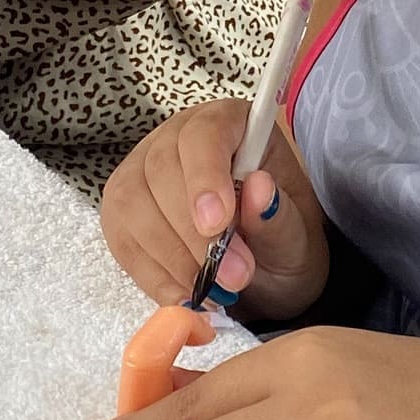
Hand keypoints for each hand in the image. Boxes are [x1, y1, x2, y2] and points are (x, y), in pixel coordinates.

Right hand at [100, 99, 329, 318]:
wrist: (264, 269)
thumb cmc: (280, 240)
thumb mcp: (297, 236)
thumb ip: (280, 217)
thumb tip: (260, 189)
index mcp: (230, 124)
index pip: (204, 134)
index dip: (205, 176)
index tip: (217, 224)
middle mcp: (177, 138)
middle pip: (160, 169)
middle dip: (192, 233)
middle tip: (233, 277)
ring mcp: (142, 173)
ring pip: (131, 204)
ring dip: (170, 257)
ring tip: (212, 291)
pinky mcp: (123, 214)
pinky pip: (122, 241)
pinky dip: (152, 275)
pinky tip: (184, 295)